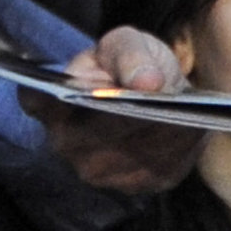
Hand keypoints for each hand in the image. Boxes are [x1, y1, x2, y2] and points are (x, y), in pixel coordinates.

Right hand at [23, 26, 204, 194]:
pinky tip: (190, 128)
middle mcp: (67, 145)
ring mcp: (100, 173)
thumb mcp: (128, 44)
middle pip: (100, 131)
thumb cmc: (131, 66)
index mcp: (47, 105)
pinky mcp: (137, 186)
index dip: (65, 95)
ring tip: (182, 109)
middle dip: (133, 112)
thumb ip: (130, 54)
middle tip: (164, 94)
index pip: (39, 101)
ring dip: (163, 132)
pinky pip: (161, 168)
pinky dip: (179, 148)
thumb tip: (146, 82)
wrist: (158, 94)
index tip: (95, 85)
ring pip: (134, 152)